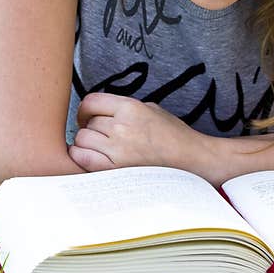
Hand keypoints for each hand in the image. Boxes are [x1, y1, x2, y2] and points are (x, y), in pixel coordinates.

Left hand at [69, 93, 197, 171]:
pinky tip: (91, 158)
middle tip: (101, 136)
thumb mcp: (151, 109)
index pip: (90, 102)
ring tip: (99, 148)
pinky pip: (82, 158)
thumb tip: (101, 111)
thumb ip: (124, 108)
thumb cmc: (174, 136)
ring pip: (82, 139)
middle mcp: (122, 127)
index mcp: (130, 108)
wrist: (193, 161)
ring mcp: (117, 150)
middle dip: (91, 128)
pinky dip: (81, 157)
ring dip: (86, 143)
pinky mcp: (115, 170)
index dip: (85, 110)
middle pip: (87, 123)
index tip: (87, 116)